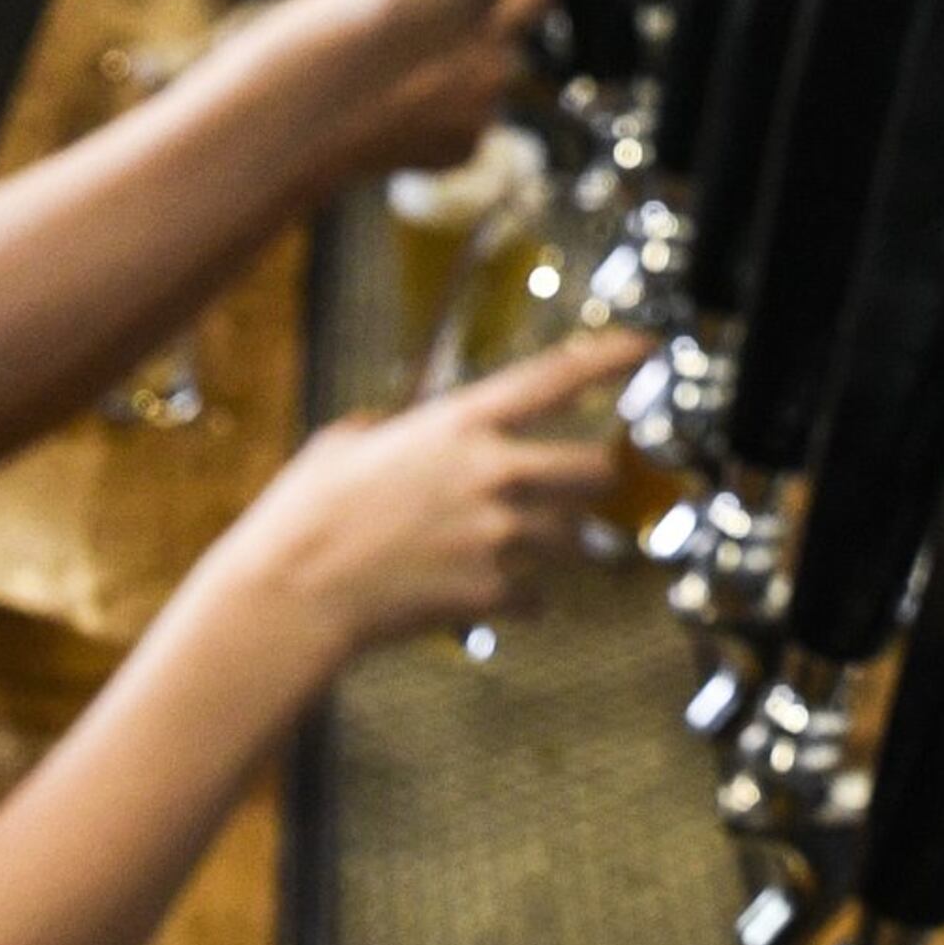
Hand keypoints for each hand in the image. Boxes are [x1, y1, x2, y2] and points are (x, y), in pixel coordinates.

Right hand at [202, 332, 646, 656]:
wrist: (295, 593)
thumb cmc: (306, 514)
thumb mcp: (344, 445)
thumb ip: (389, 431)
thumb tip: (394, 431)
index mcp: (457, 425)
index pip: (553, 378)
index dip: (609, 358)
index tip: (648, 347)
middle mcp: (492, 474)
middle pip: (595, 469)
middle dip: (595, 477)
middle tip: (580, 485)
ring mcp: (498, 536)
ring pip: (574, 538)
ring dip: (556, 543)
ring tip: (509, 547)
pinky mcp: (492, 592)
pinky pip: (536, 595)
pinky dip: (520, 597)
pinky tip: (484, 595)